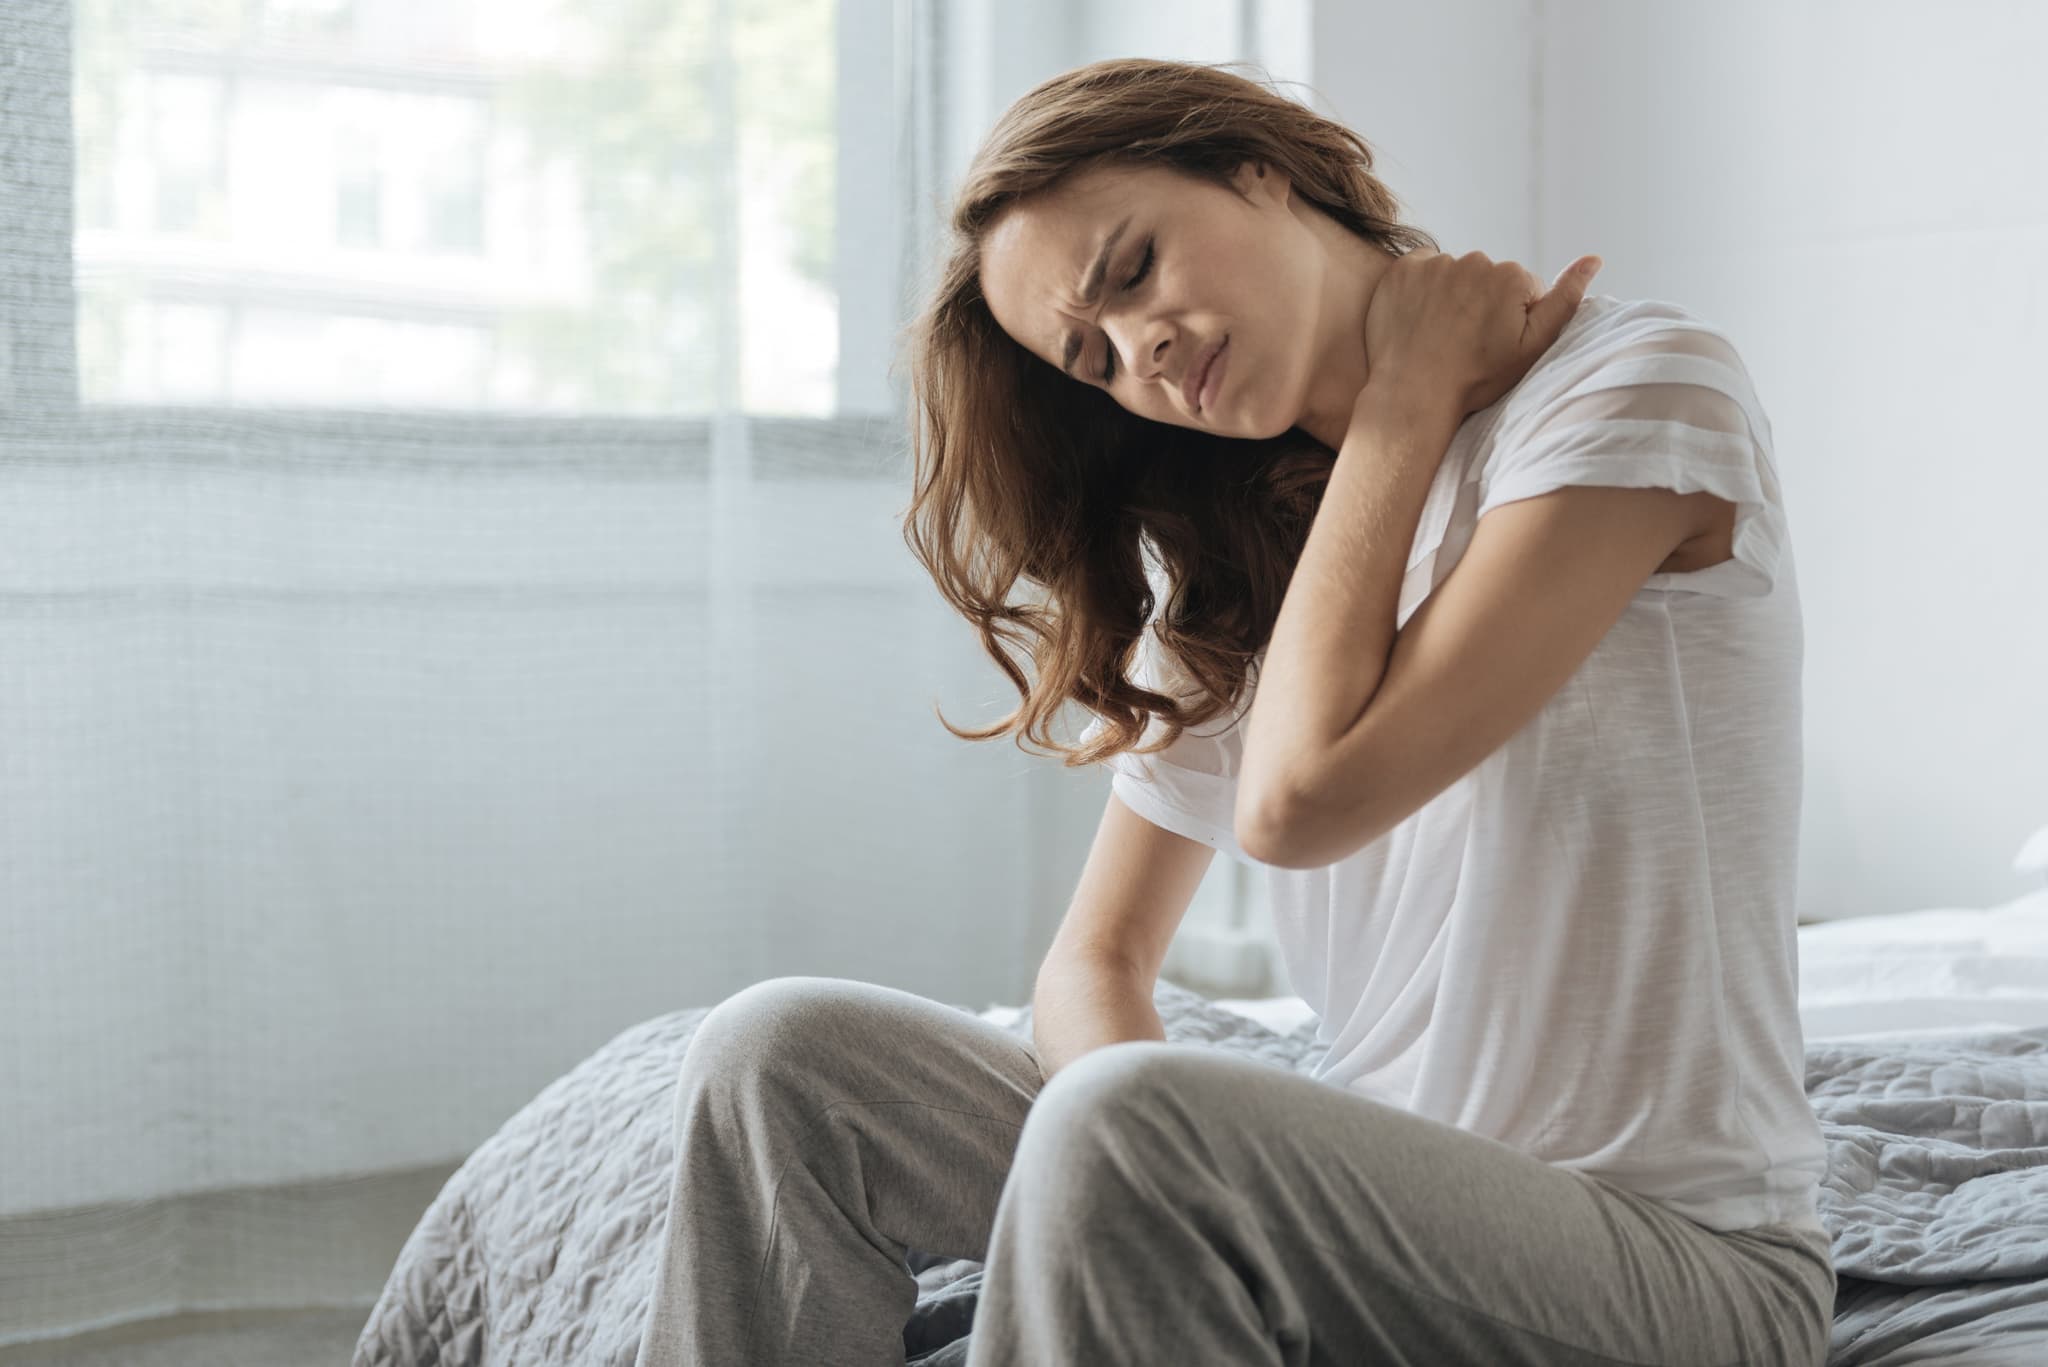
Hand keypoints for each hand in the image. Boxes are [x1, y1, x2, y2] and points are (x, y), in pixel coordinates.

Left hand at [1359, 248, 1602, 420]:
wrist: (1413, 395)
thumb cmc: (1476, 378)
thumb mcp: (1531, 347)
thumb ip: (1565, 300)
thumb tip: (1594, 258)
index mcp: (1512, 276)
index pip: (1522, 289)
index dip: (1511, 320)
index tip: (1492, 344)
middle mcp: (1475, 260)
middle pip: (1487, 278)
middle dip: (1482, 304)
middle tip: (1466, 343)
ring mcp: (1435, 263)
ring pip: (1454, 275)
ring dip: (1451, 297)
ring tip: (1440, 335)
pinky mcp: (1403, 270)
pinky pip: (1421, 271)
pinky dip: (1420, 290)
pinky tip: (1419, 320)